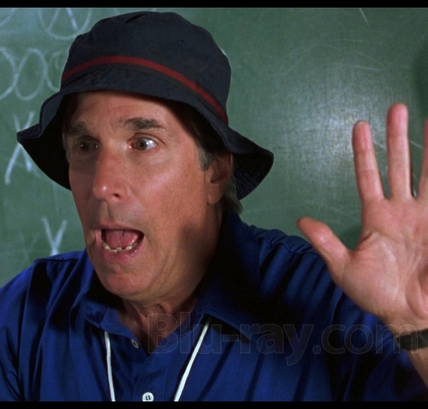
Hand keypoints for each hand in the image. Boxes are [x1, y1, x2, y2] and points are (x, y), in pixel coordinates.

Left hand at [298, 104, 427, 329]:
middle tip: (396, 106)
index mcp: (376, 217)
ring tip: (426, 117)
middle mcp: (401, 211)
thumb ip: (325, 242)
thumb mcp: (344, 268)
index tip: (360, 125)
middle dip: (398, 138)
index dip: (364, 152)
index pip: (367, 176)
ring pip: (426, 173)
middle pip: (400, 165)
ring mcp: (424, 216)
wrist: (412, 315)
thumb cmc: (377, 294)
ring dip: (427, 146)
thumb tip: (301, 220)